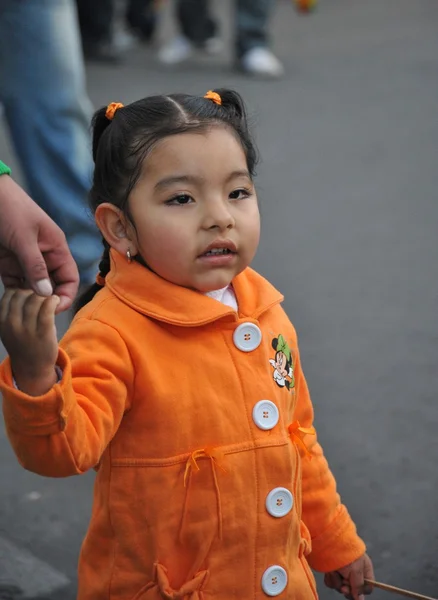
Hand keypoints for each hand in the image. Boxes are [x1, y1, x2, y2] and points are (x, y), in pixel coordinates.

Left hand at [0, 176, 78, 311]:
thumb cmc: (9, 208)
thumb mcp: (24, 238)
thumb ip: (35, 266)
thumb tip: (46, 294)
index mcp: (56, 248)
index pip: (69, 278)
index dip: (65, 295)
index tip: (53, 309)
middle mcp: (43, 257)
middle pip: (51, 286)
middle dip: (44, 300)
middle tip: (33, 312)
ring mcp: (25, 260)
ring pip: (32, 288)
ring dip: (27, 299)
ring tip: (20, 308)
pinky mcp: (8, 263)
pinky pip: (15, 284)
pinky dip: (14, 294)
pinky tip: (10, 302)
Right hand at [0, 289, 59, 394]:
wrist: (32, 369)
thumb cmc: (23, 345)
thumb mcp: (9, 328)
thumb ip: (11, 311)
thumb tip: (21, 289)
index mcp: (2, 321)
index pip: (9, 294)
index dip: (22, 289)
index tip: (31, 292)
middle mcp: (11, 324)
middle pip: (22, 294)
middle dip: (33, 290)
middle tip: (42, 294)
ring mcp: (27, 329)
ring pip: (35, 299)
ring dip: (45, 295)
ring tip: (50, 298)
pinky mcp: (43, 332)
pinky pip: (47, 308)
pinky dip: (53, 300)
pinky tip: (56, 301)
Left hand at [324, 553, 373, 599]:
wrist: (328, 541)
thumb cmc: (345, 554)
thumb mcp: (356, 570)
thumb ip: (359, 586)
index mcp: (364, 569)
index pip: (367, 588)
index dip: (361, 592)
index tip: (353, 590)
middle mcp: (354, 571)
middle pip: (353, 591)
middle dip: (347, 589)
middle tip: (343, 585)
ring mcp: (342, 572)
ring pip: (341, 587)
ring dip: (337, 581)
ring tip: (334, 571)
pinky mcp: (332, 571)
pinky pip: (331, 583)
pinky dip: (330, 579)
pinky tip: (329, 571)